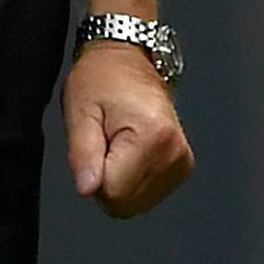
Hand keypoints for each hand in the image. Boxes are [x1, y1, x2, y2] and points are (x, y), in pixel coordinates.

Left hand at [64, 41, 194, 219]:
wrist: (131, 59)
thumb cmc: (102, 79)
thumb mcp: (81, 112)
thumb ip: (83, 154)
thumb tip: (88, 189)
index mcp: (152, 136)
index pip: (113, 193)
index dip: (94, 177)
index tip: (96, 146)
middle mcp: (174, 152)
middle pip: (127, 204)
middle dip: (106, 183)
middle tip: (104, 144)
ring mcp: (182, 161)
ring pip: (137, 204)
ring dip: (120, 182)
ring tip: (118, 144)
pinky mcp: (183, 166)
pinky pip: (148, 195)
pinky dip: (133, 181)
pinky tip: (130, 152)